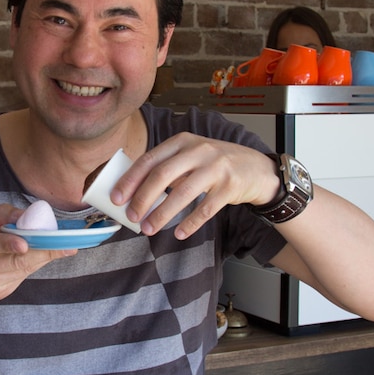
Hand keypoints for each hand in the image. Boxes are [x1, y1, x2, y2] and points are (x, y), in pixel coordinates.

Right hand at [0, 204, 76, 300]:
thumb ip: (2, 213)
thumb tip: (27, 216)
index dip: (7, 244)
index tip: (25, 244)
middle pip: (13, 262)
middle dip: (42, 252)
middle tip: (66, 245)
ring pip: (22, 271)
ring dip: (41, 257)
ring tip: (56, 246)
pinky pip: (21, 278)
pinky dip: (32, 265)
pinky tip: (32, 256)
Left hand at [110, 133, 278, 238]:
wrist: (257, 168)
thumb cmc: (215, 164)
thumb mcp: (190, 155)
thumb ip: (167, 167)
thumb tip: (133, 192)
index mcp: (182, 141)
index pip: (149, 159)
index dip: (130, 180)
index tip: (116, 198)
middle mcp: (198, 150)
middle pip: (162, 175)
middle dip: (142, 198)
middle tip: (131, 217)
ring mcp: (216, 167)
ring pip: (182, 193)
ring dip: (162, 214)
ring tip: (148, 229)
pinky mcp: (230, 186)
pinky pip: (205, 208)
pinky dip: (190, 223)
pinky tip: (178, 233)